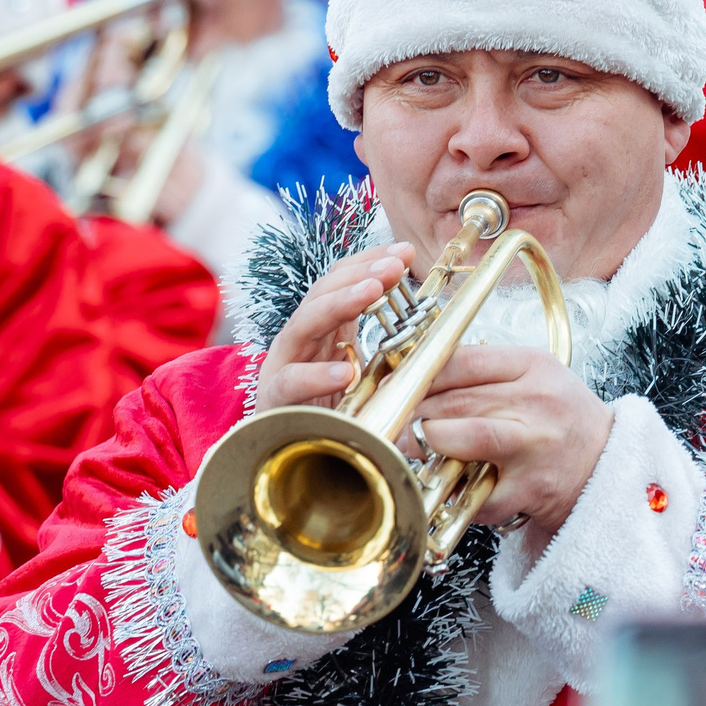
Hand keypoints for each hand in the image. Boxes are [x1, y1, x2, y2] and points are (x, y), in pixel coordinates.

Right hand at [250, 243, 415, 411]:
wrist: (292, 454)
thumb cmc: (334, 415)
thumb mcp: (370, 377)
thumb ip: (390, 353)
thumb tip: (430, 330)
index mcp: (325, 330)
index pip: (342, 282)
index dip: (371, 262)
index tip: (404, 251)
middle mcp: (302, 340)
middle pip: (323, 293)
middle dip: (360, 273)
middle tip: (394, 264)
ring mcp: (284, 365)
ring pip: (304, 324)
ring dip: (340, 303)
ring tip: (373, 291)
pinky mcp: (275, 398)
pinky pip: (291, 382)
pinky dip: (316, 376)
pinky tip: (344, 371)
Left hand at [413, 345, 613, 539]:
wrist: (609, 469)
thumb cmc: (563, 422)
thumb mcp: (534, 379)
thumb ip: (484, 374)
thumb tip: (416, 376)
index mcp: (534, 367)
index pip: (463, 360)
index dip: (419, 373)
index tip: (395, 384)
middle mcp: (537, 402)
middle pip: (456, 399)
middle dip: (413, 412)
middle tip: (390, 421)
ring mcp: (534, 447)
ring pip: (464, 437)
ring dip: (427, 444)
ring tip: (410, 447)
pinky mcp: (530, 489)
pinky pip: (477, 491)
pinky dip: (454, 492)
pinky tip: (446, 486)